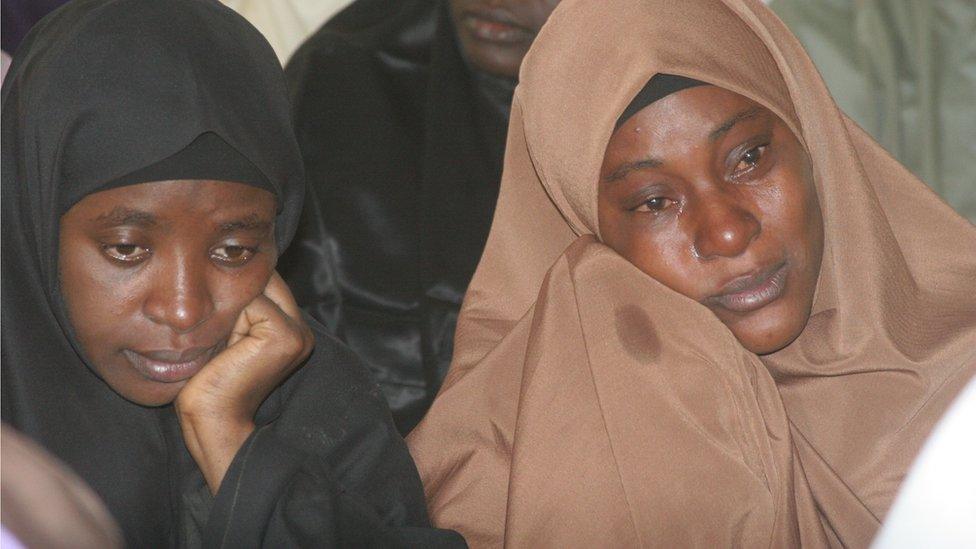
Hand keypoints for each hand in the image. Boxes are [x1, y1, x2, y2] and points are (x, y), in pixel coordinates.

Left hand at [175, 272, 313, 492]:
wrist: (213, 421)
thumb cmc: (210, 382)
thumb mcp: (228, 336)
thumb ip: (240, 308)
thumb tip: (227, 268)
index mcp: (293, 331)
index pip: (267, 284)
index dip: (237, 293)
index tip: (222, 327)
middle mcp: (303, 331)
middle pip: (266, 281)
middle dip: (237, 297)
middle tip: (222, 336)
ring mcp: (298, 333)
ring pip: (256, 289)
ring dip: (231, 310)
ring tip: (224, 344)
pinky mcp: (284, 336)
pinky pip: (252, 302)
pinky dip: (230, 320)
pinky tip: (226, 348)